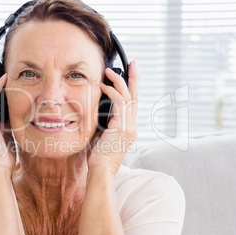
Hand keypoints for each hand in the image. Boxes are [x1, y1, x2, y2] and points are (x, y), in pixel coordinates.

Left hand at [87, 60, 138, 175]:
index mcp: (129, 128)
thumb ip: (106, 124)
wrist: (101, 171)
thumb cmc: (99, 157)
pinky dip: (112, 92)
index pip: (133, 103)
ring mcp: (129, 127)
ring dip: (118, 81)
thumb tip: (99, 112)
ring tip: (109, 71)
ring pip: (128, 96)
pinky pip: (120, 104)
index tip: (130, 74)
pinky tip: (103, 86)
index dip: (132, 87)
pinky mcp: (122, 127)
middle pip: (136, 96)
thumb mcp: (103, 137)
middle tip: (133, 63)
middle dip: (134, 78)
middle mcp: (132, 126)